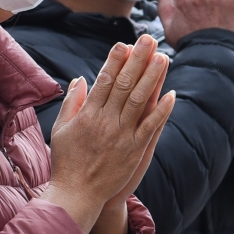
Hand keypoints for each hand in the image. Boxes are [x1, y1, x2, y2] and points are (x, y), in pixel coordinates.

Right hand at [45, 35, 175, 233]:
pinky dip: (162, 110)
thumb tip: (81, 79)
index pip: (104, 80)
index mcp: (87, 114)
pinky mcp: (134, 151)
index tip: (124, 43)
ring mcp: (122, 136)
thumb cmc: (66, 161)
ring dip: (153, 77)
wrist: (76, 194)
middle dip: (138, 59)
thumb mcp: (61, 129)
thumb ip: (72, 102)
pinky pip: (151, 127)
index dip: (115, 60)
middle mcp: (105, 121)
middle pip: (125, 84)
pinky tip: (172, 94)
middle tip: (148, 39)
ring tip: (163, 57)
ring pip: (140, 100)